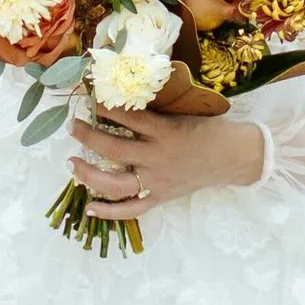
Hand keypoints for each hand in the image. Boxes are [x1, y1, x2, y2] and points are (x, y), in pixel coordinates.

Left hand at [66, 103, 265, 216]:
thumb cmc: (209, 129)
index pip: (128, 117)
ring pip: (115, 183)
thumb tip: (125, 93)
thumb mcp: (185, 111)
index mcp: (166, 132)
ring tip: (71, 163)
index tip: (88, 97)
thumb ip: (157, 107)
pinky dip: (109, 212)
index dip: (105, 107)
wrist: (233, 157)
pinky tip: (89, 207)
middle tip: (72, 126)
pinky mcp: (160, 197)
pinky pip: (131, 209)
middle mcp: (158, 158)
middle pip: (114, 148)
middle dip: (88, 136)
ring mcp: (157, 181)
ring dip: (88, 174)